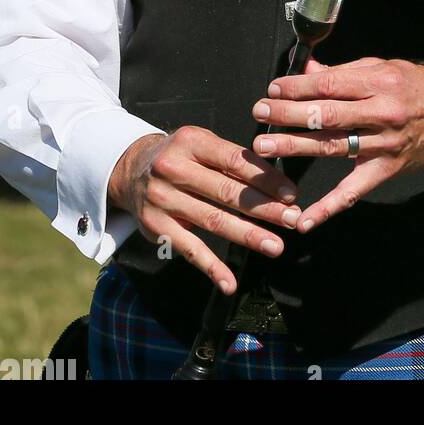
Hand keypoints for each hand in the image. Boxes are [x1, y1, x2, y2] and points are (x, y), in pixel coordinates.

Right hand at [107, 127, 301, 293]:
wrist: (131, 169)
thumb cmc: (181, 156)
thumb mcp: (202, 143)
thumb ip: (232, 158)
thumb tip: (276, 182)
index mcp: (192, 142)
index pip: (236, 161)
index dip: (266, 179)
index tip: (291, 194)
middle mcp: (174, 169)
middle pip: (227, 191)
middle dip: (264, 208)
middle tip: (292, 220)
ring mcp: (163, 200)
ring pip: (213, 220)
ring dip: (247, 235)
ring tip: (275, 245)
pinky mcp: (156, 228)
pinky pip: (190, 249)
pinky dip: (212, 267)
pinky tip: (230, 282)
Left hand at [251, 57, 423, 232]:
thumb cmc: (417, 85)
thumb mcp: (383, 67)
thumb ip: (343, 71)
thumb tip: (305, 70)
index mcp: (379, 81)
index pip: (330, 85)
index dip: (298, 88)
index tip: (273, 89)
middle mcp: (381, 112)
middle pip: (327, 115)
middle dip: (289, 114)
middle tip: (260, 113)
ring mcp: (384, 144)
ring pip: (333, 147)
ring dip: (296, 148)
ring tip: (265, 148)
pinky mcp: (387, 170)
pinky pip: (353, 192)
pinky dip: (328, 208)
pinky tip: (304, 219)